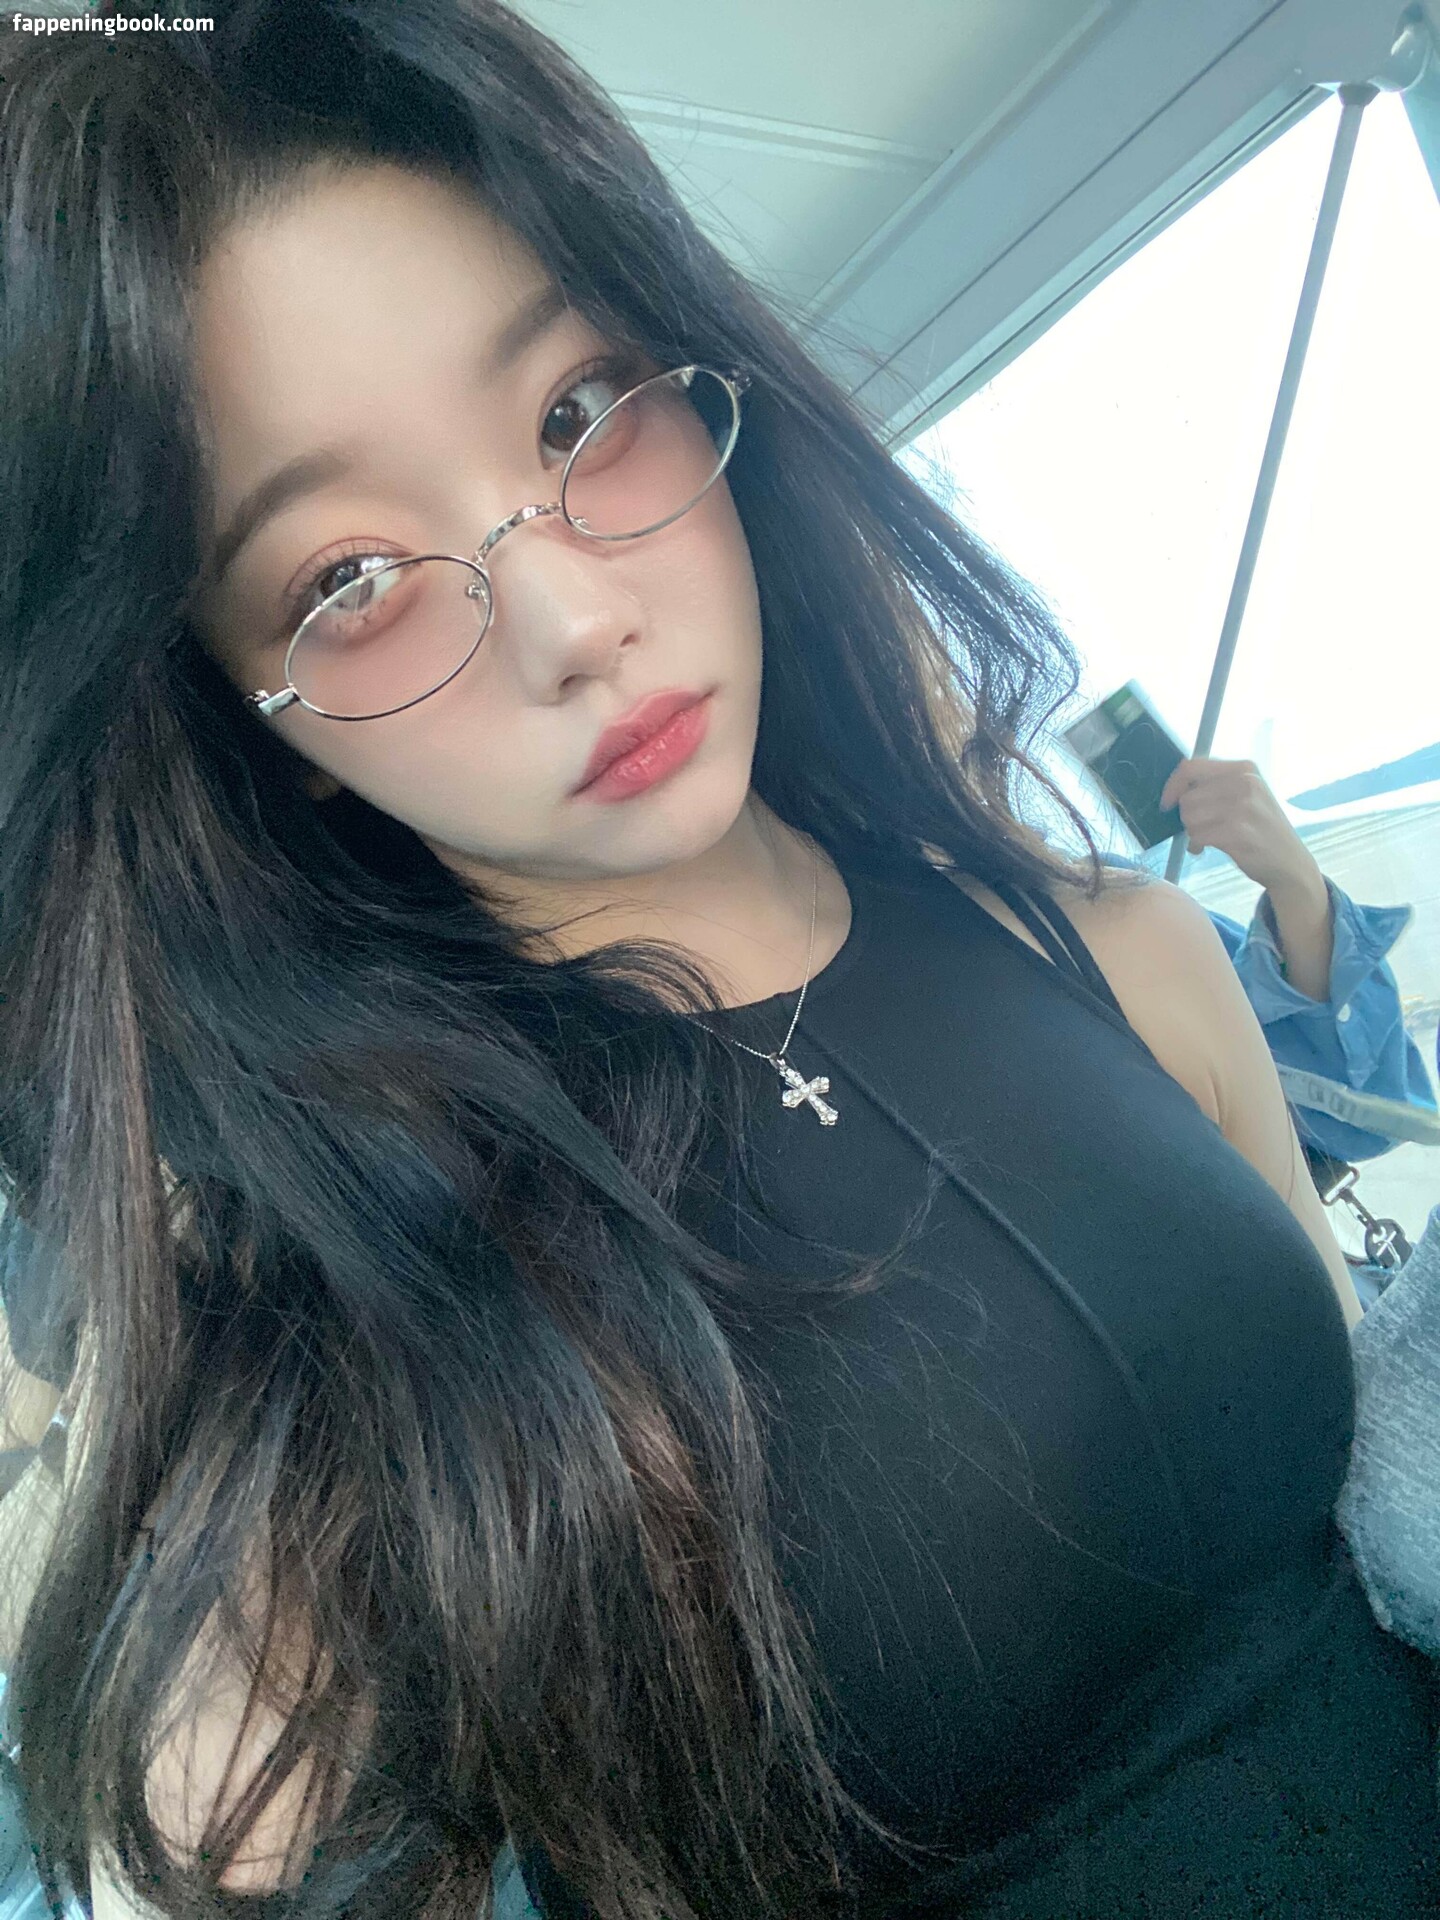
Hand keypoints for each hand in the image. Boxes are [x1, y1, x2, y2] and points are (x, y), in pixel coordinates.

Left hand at [1159, 757, 1322, 898]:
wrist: (1289, 863)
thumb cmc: (1260, 830)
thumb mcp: (1246, 796)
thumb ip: (1215, 786)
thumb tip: (1174, 790)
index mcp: (1244, 769)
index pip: (1191, 766)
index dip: (1173, 785)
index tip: (1167, 803)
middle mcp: (1245, 783)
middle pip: (1187, 797)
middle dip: (1187, 817)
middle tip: (1202, 829)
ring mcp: (1243, 806)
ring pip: (1189, 816)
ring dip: (1192, 832)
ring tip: (1208, 838)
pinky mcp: (1238, 831)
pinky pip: (1197, 835)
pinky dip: (1196, 845)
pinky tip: (1206, 849)